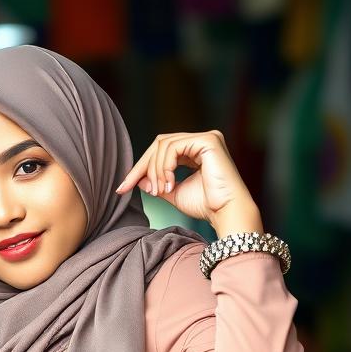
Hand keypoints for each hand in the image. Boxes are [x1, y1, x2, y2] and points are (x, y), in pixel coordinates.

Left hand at [115, 130, 257, 228]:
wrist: (227, 213)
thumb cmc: (207, 206)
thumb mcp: (175, 194)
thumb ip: (157, 184)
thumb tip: (139, 178)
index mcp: (195, 150)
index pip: (161, 151)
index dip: (140, 168)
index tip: (123, 187)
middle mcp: (201, 140)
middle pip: (159, 144)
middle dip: (141, 167)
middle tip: (129, 187)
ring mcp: (206, 138)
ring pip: (163, 145)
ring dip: (154, 170)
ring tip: (158, 192)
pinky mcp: (208, 140)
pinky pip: (174, 147)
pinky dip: (165, 167)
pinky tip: (168, 185)